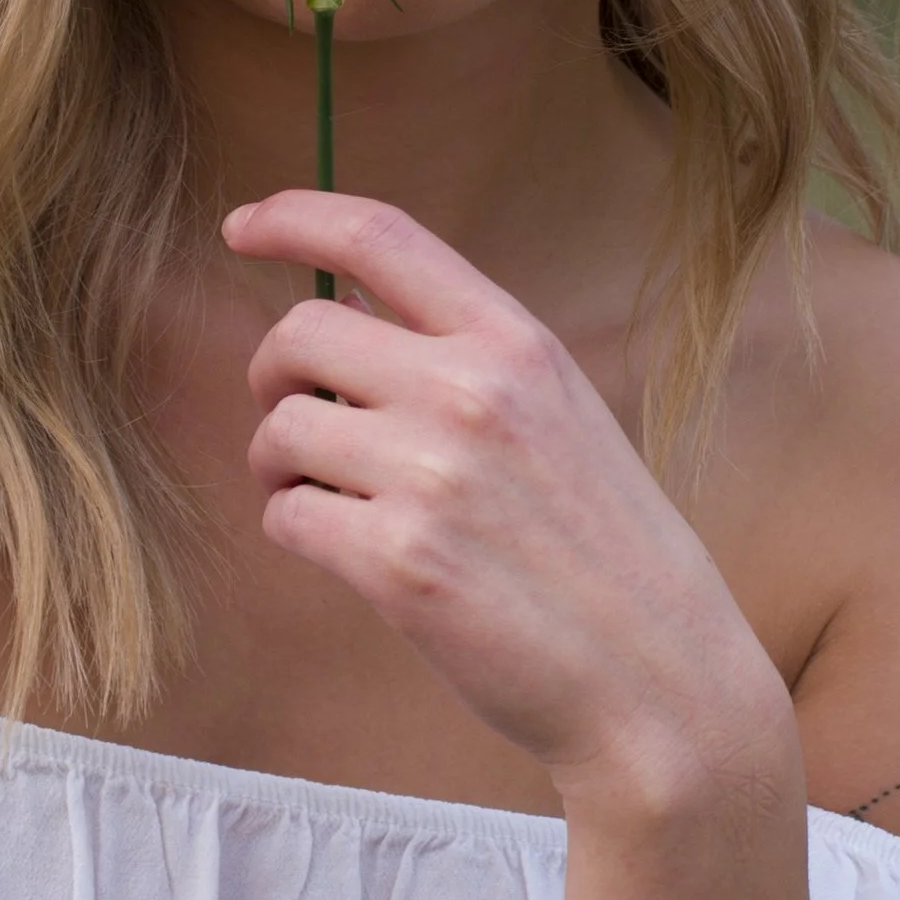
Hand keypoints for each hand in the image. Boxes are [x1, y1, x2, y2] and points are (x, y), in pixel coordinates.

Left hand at [228, 191, 799, 823]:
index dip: (293, 218)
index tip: (240, 227)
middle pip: (300, 333)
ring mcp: (432, 475)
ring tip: (332, 502)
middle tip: (297, 428)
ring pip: (280, 430)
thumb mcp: (562, 418)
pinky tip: (350, 556)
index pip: (380, 236)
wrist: (659, 682)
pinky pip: (287, 516)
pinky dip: (298, 532)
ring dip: (282, 467)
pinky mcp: (398, 562)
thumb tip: (340, 323)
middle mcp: (472, 392)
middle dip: (273, 378)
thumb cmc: (605, 556)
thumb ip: (467, 364)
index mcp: (518, 343)